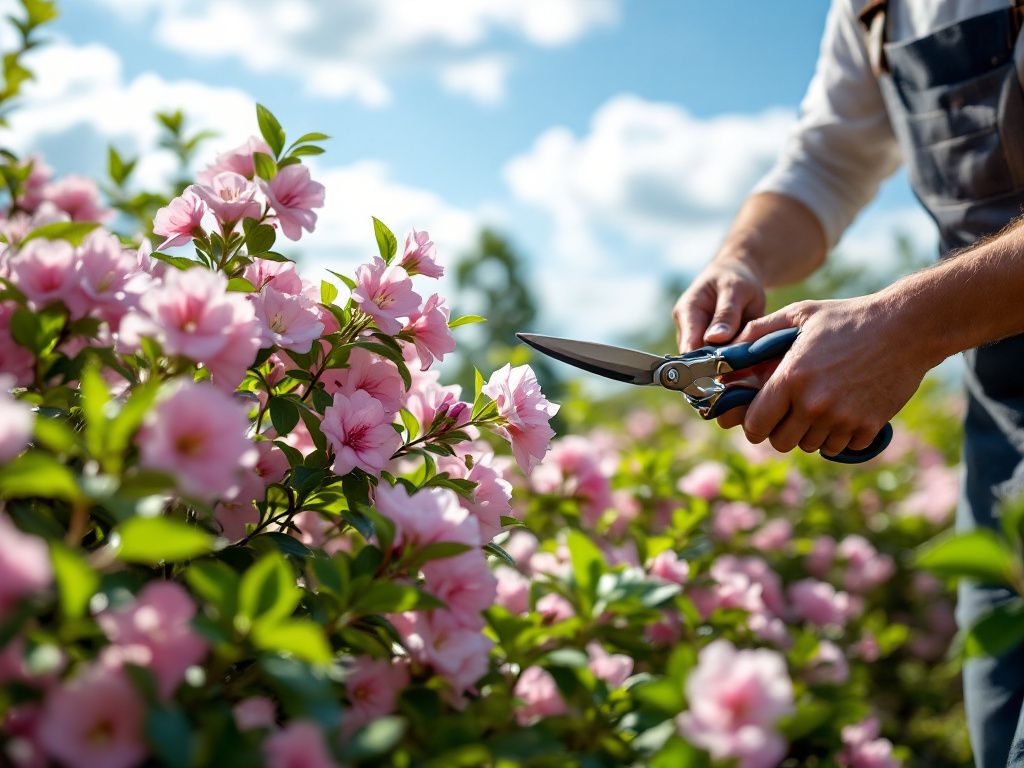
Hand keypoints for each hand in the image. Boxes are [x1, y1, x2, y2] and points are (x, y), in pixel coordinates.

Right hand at [673, 257, 765, 427]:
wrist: (739, 277)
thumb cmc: (735, 279)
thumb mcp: (734, 290)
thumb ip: (726, 314)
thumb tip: (715, 339)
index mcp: (687, 313)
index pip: (688, 346)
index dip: (699, 367)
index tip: (715, 385)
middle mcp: (690, 332)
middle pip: (696, 363)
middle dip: (714, 380)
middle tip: (733, 400)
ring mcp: (702, 344)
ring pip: (708, 369)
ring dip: (726, 382)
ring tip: (742, 400)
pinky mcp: (715, 352)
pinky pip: (721, 368)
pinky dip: (735, 378)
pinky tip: (748, 392)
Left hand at [732, 296, 932, 455]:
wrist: (907, 326)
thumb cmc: (848, 317)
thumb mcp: (800, 314)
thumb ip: (760, 331)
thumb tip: (730, 346)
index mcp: (791, 378)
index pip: (755, 425)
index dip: (753, 425)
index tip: (758, 419)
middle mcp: (814, 404)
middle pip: (781, 442)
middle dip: (781, 430)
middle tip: (789, 414)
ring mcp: (843, 418)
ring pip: (811, 446)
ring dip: (810, 433)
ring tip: (819, 407)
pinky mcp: (868, 426)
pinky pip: (842, 447)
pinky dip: (840, 436)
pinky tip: (844, 411)